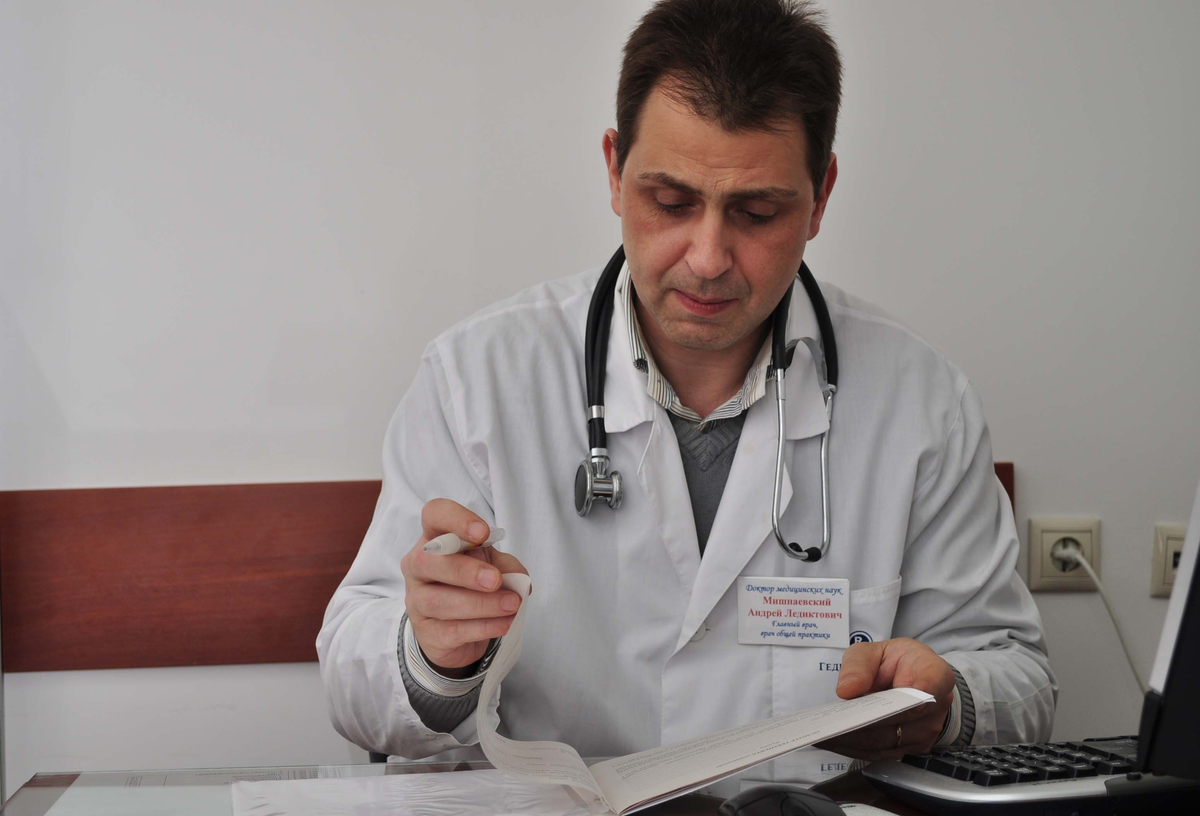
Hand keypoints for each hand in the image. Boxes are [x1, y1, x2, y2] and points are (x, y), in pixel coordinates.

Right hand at [400, 499, 528, 676]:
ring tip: (511, 605)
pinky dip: (482, 627)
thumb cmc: (472, 586)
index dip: (456, 519)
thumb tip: (519, 579)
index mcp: (434, 539)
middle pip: (428, 561)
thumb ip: (505, 566)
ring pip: (439, 601)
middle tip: (495, 580)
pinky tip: (504, 624)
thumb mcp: (492, 566)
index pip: (434, 515)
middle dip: (465, 571)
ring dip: (480, 604)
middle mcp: (418, 566)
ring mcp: (417, 600)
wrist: (457, 632)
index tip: (482, 533)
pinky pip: (451, 630)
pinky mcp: (427, 632)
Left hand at [817, 638, 955, 760]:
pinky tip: (835, 742)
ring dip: (856, 741)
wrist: (913, 679)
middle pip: (900, 720)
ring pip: (889, 741)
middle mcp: (937, 705)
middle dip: (864, 724)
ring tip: (825, 735)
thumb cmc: (895, 662)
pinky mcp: (913, 748)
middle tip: (832, 724)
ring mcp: (927, 730)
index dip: (910, 695)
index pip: (929, 685)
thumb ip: (860, 665)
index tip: (884, 702)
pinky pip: (884, 753)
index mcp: (933, 672)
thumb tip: (847, 690)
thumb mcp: (874, 651)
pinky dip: (858, 748)